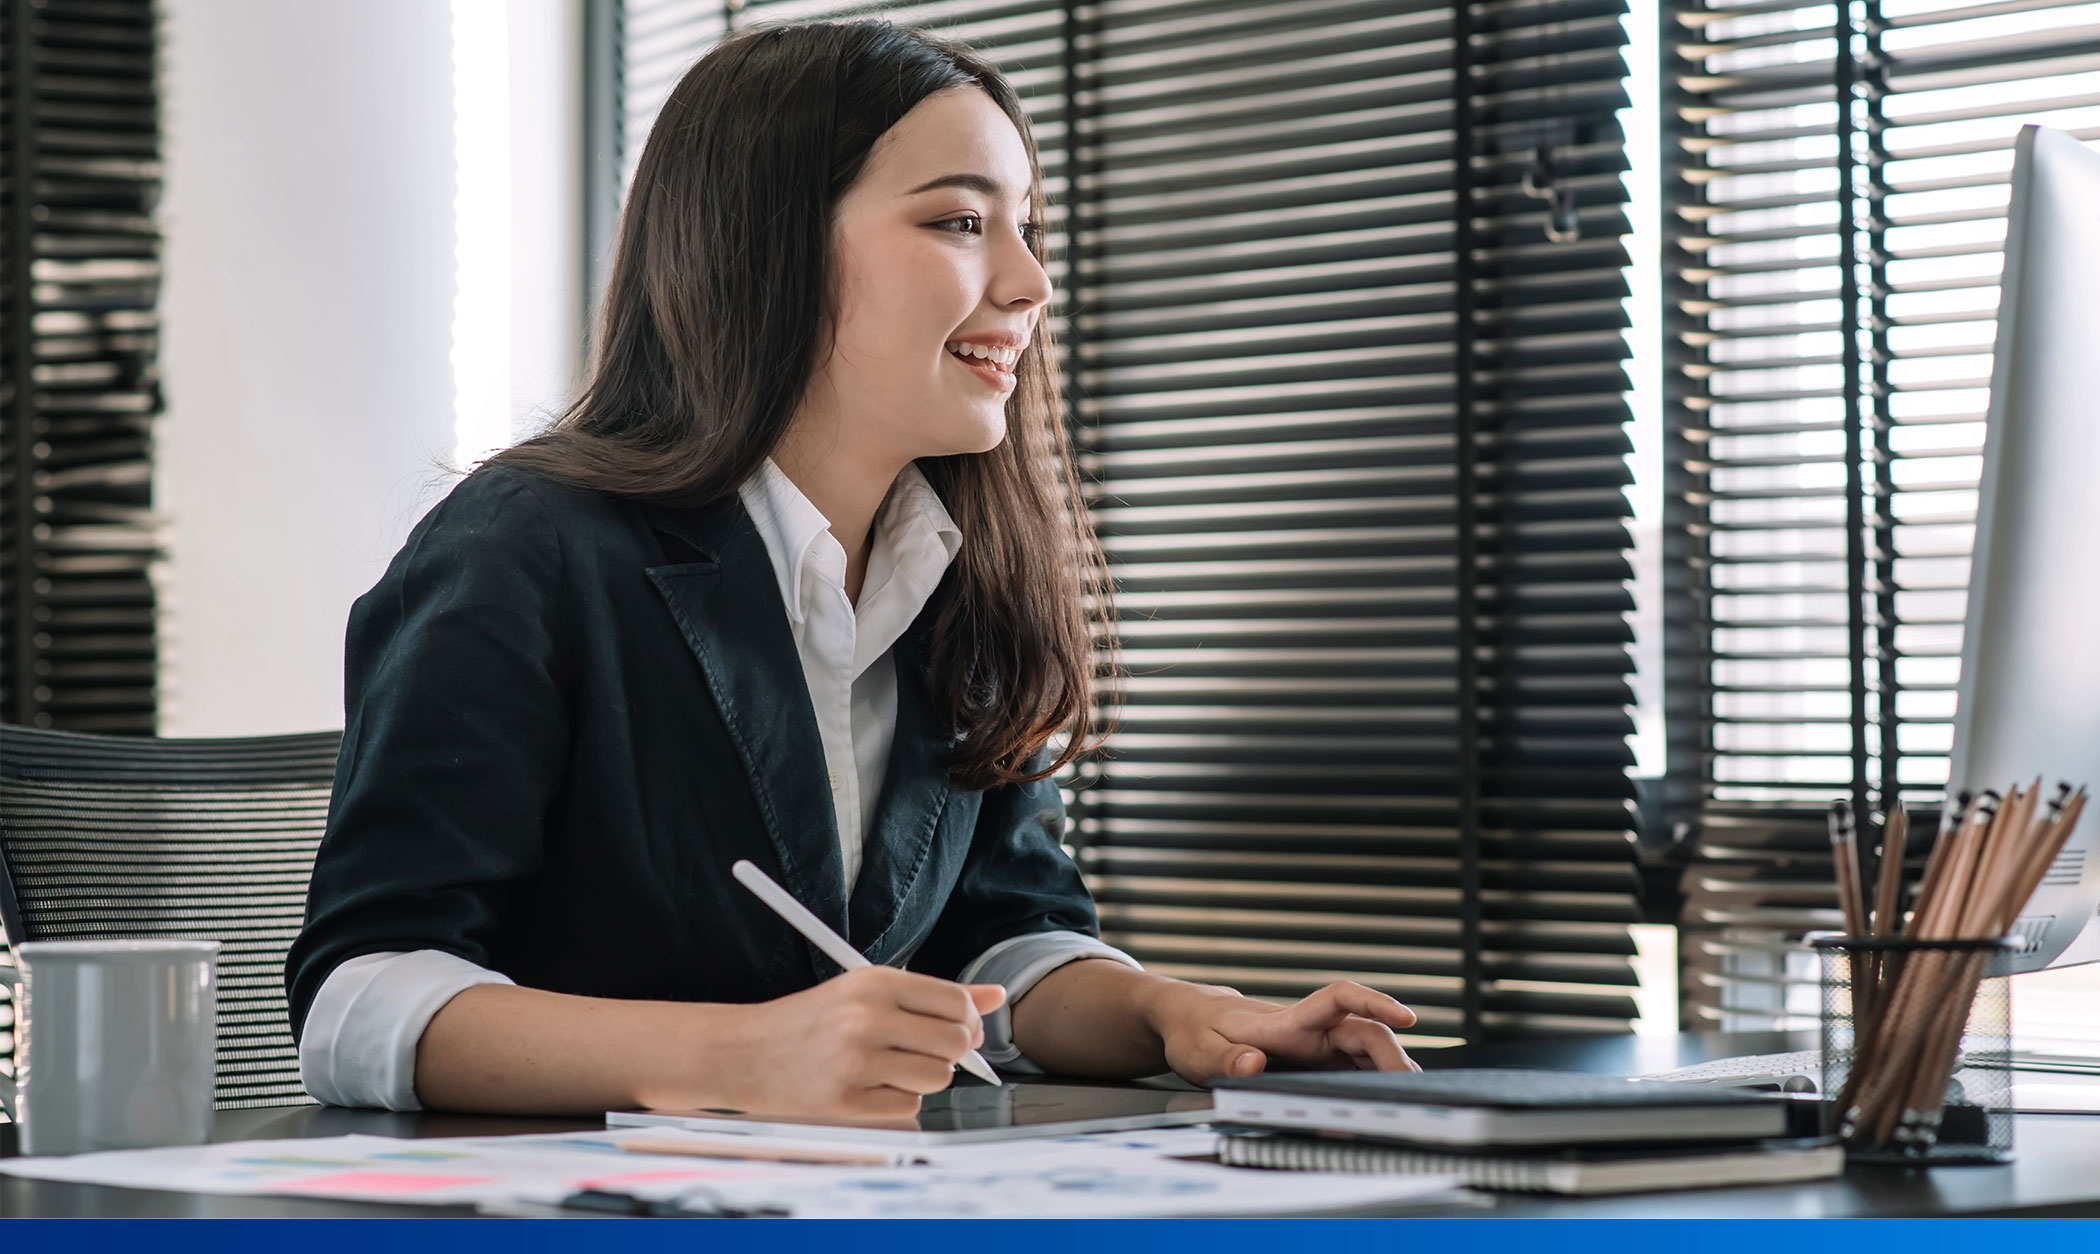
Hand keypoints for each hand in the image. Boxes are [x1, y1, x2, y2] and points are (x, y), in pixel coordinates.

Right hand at [721, 966, 1004, 1119]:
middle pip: (956, 1042)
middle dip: (951, 1053)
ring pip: (937, 1078)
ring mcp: (855, 1061)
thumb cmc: (814, 1021)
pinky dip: (897, 1104)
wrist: (745, 1052)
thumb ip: (937, 995)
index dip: (968, 1021)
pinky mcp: (845, 1102)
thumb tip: (997, 995)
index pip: (957, 1002)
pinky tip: (868, 1089)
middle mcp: (867, 1017)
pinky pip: (907, 1108)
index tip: (957, 1030)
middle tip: (923, 1052)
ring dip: (924, 1079)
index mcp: (876, 982)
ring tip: (891, 1069)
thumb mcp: (868, 992)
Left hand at [1144, 979, 1419, 1082]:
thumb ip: (1224, 1061)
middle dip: (1395, 1058)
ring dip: (1391, 1073)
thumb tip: (1253, 1064)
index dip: (1375, 1002)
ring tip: (1412, 1102)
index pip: (1339, 999)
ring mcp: (1317, 1048)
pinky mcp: (1317, 1064)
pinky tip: (1385, 1103)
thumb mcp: (1198, 1051)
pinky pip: (1356, 1070)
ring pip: (1368, 1053)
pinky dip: (1374, 1085)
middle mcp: (1311, 1031)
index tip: (1407, 1017)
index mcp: (1287, 1022)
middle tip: (1412, 1092)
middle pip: (1367, 1033)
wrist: (1192, 1020)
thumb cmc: (1196, 1032)